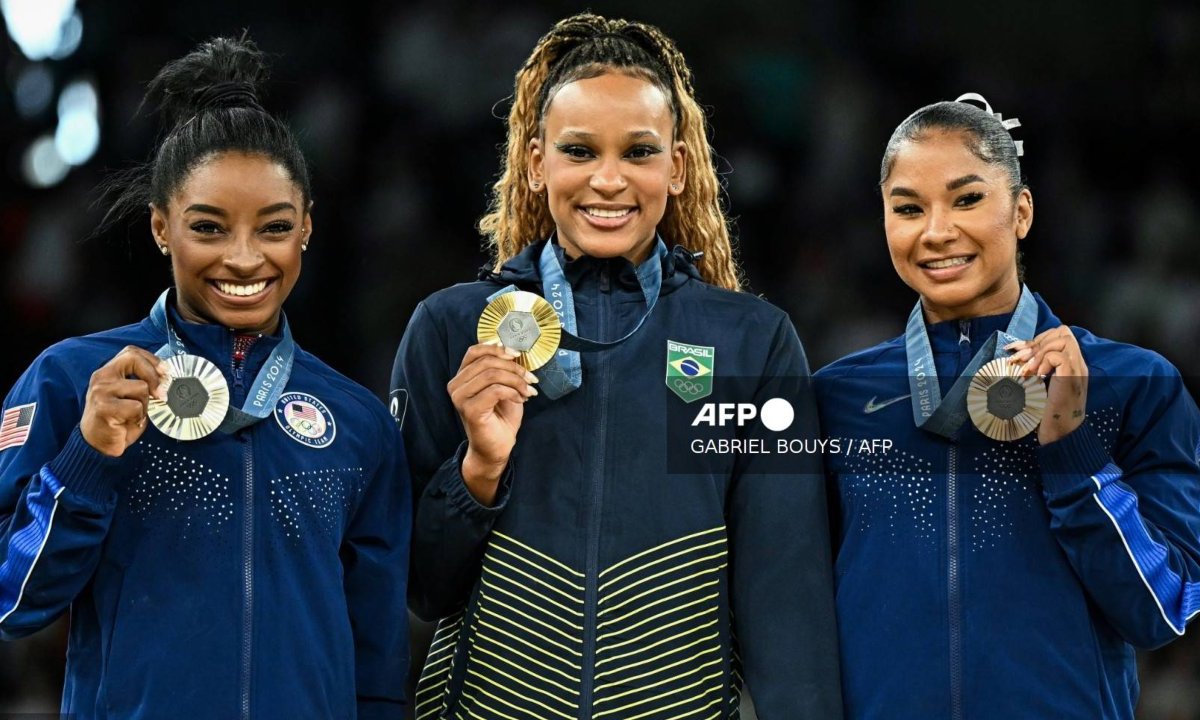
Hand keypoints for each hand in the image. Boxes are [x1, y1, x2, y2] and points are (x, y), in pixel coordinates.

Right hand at [80, 346, 168, 456]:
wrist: (97, 445)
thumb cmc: (117, 421)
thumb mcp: (130, 397)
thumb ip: (142, 383)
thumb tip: (166, 378)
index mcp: (108, 372)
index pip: (131, 352)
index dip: (152, 360)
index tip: (166, 372)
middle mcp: (101, 377)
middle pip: (134, 359)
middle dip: (154, 376)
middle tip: (161, 394)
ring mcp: (100, 391)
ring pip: (141, 387)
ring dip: (145, 404)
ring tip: (134, 415)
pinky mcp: (103, 407)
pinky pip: (136, 407)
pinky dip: (138, 417)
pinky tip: (128, 423)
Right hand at [448, 342, 537, 503]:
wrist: (497, 447)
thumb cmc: (500, 417)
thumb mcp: (504, 386)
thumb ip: (503, 369)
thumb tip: (513, 351)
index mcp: (462, 377)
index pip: (474, 351)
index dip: (497, 348)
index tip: (517, 354)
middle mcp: (456, 385)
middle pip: (487, 362)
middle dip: (514, 368)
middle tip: (530, 378)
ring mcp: (460, 398)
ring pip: (492, 375)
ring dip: (516, 380)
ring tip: (528, 390)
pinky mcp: (470, 410)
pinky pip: (495, 390)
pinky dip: (513, 392)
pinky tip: (521, 399)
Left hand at [1006, 326, 1087, 444]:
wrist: (1060, 436)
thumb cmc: (1047, 414)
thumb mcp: (1040, 386)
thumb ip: (1037, 370)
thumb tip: (1016, 357)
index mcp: (1072, 366)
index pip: (1060, 335)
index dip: (1037, 339)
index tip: (1016, 351)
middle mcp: (1078, 365)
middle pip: (1063, 332)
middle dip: (1037, 341)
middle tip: (1019, 359)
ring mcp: (1077, 371)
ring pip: (1063, 339)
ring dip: (1039, 351)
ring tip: (1026, 370)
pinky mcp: (1071, 378)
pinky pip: (1058, 356)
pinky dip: (1042, 362)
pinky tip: (1035, 377)